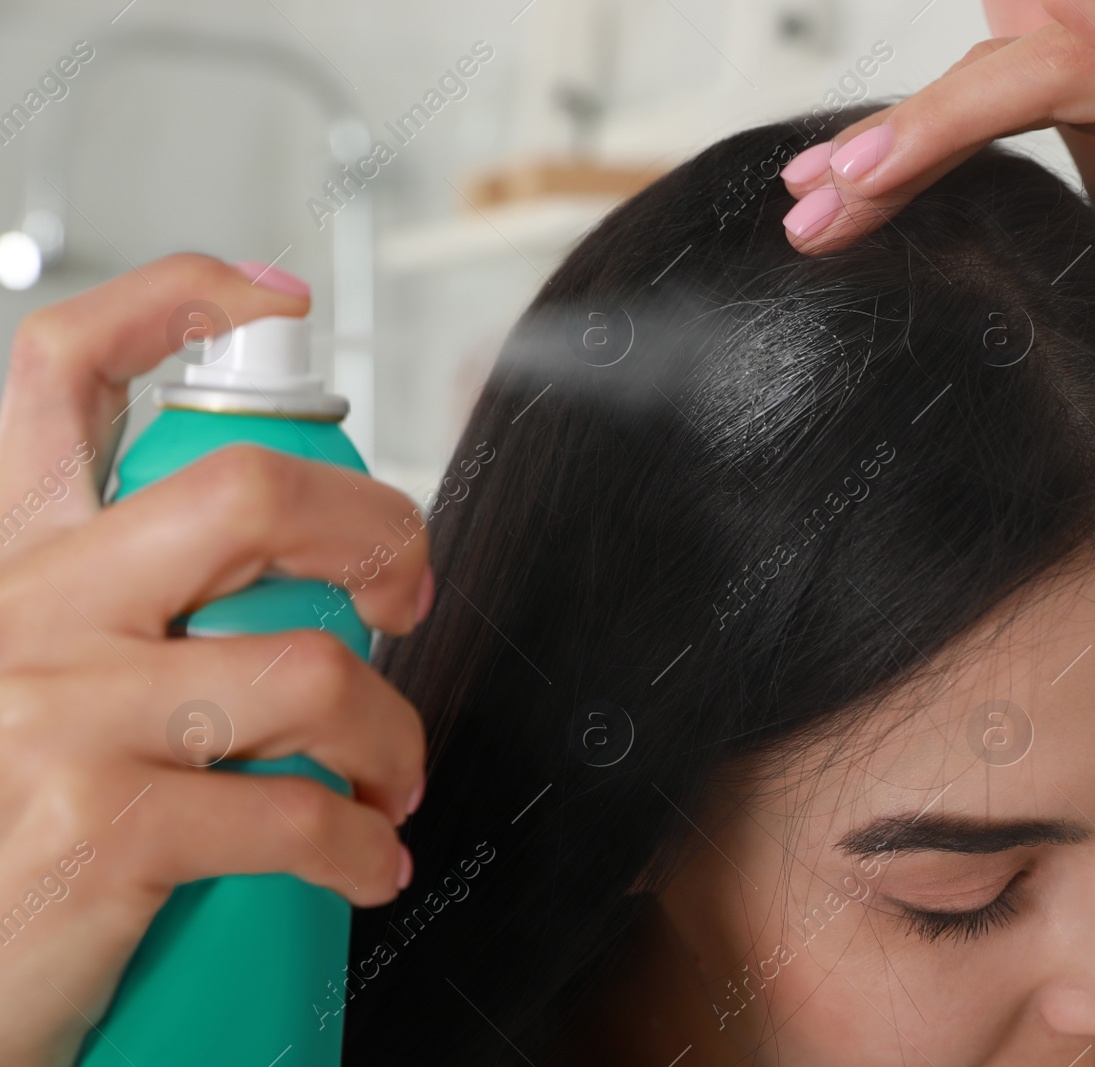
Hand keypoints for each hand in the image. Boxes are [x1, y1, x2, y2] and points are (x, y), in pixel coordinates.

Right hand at [0, 255, 429, 1066]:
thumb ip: (117, 614)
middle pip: (240, 492)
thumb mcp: (23, 681)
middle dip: (372, 526)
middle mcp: (30, 613)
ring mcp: (64, 717)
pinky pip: (298, 814)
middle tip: (401, 589)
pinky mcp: (104, 832)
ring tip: (388, 774)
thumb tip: (280, 594)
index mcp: (15, 563)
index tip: (273, 297)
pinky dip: (363, 845)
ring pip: (306, 668)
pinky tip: (364, 860)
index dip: (175, 304)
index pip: (63, 374)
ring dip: (388, 728)